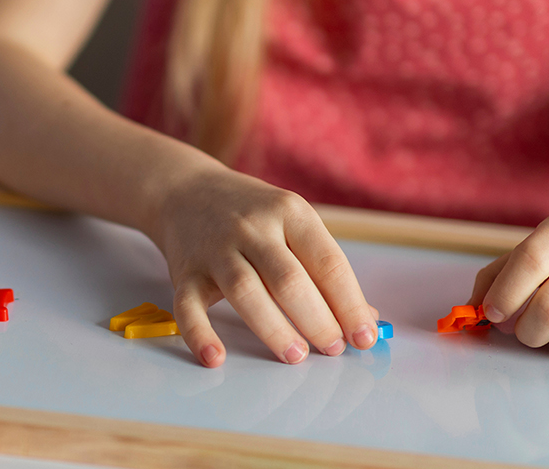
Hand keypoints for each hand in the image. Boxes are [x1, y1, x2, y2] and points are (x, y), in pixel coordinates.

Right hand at [149, 169, 379, 366]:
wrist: (185, 190)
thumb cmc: (250, 214)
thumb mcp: (292, 224)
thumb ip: (323, 268)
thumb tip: (363, 320)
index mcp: (290, 212)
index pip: (328, 262)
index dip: (350, 304)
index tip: (364, 337)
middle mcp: (252, 227)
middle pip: (289, 280)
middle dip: (318, 321)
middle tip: (332, 349)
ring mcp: (216, 249)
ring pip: (246, 292)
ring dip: (274, 329)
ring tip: (296, 356)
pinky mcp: (186, 272)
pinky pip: (189, 307)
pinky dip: (200, 335)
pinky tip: (215, 358)